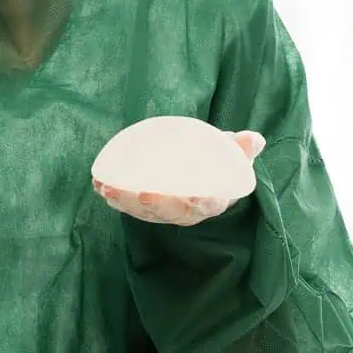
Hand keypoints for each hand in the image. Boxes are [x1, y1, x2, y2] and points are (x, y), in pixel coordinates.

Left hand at [93, 131, 265, 226]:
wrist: (200, 174)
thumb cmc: (219, 163)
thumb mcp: (233, 154)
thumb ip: (241, 147)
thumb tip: (254, 139)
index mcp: (213, 199)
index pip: (210, 204)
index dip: (202, 202)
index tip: (195, 196)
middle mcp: (188, 211)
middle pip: (173, 213)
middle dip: (157, 206)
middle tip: (142, 195)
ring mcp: (165, 211)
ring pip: (144, 212)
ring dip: (124, 203)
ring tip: (107, 189)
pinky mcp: (146, 207)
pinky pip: (128, 206)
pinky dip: (113, 198)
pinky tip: (98, 186)